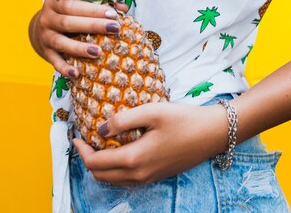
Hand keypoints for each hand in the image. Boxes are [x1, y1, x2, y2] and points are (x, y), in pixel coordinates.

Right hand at [30, 0, 129, 77]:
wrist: (39, 30)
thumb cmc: (67, 15)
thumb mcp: (77, 5)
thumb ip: (99, 4)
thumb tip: (122, 8)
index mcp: (55, 2)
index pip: (73, 4)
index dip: (93, 9)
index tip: (113, 14)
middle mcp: (47, 19)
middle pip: (68, 22)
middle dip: (93, 25)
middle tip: (114, 29)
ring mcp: (44, 37)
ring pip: (61, 43)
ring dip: (79, 48)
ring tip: (98, 52)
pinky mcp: (45, 53)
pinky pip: (55, 62)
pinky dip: (65, 68)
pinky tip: (77, 73)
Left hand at [72, 101, 228, 185]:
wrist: (213, 134)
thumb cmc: (184, 120)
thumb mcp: (152, 111)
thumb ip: (123, 120)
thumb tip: (100, 129)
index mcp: (134, 159)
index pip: (95, 162)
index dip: (81, 150)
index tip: (77, 135)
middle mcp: (139, 175)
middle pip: (100, 176)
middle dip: (88, 159)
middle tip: (85, 140)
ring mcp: (149, 178)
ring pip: (113, 180)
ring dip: (101, 166)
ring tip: (100, 144)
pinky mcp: (157, 176)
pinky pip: (127, 179)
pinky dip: (116, 169)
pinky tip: (121, 150)